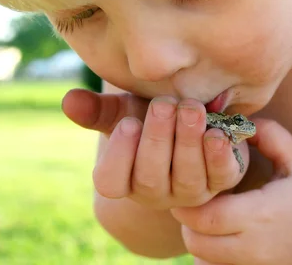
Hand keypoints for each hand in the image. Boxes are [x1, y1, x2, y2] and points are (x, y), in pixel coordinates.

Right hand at [62, 89, 249, 208]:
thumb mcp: (126, 112)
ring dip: (188, 141)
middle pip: (151, 177)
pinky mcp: (222, 181)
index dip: (119, 155)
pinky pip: (221, 176)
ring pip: (187, 176)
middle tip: (164, 105)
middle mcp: (156, 191)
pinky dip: (218, 156)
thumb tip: (69, 100)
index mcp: (125, 177)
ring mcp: (190, 190)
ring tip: (191, 109)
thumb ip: (99, 110)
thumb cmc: (153, 120)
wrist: (197, 123)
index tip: (129, 122)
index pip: (111, 182)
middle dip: (158, 139)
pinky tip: (216, 133)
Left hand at [170, 119, 291, 264]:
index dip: (188, 202)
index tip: (191, 184)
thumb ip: (271, 135)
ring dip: (199, 239)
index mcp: (261, 213)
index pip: (204, 216)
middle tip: (196, 199)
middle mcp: (255, 246)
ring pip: (204, 260)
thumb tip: (240, 122)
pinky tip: (225, 237)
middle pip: (197, 242)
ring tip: (211, 217)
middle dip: (188, 221)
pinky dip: (213, 257)